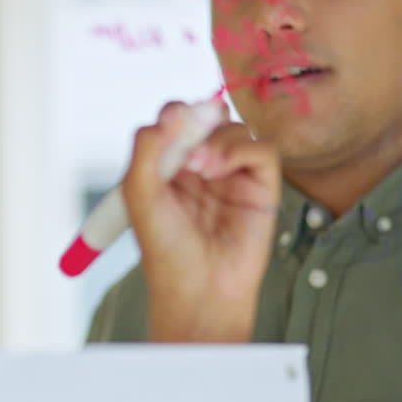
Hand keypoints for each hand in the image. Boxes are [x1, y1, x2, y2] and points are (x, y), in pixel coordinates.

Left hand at [121, 100, 280, 342]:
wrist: (199, 289)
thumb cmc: (165, 249)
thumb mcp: (139, 194)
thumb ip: (147, 148)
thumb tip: (171, 112)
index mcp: (168, 165)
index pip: (174, 119)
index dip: (175, 113)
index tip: (170, 124)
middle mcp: (200, 166)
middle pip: (207, 115)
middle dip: (197, 118)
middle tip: (188, 143)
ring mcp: (232, 175)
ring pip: (235, 128)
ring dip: (217, 138)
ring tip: (202, 169)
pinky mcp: (261, 186)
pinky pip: (262, 149)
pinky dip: (242, 150)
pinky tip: (220, 171)